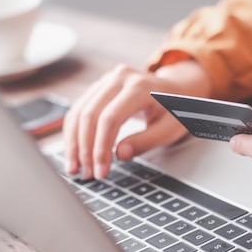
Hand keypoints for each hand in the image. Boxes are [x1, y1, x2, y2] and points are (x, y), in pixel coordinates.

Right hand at [63, 60, 211, 178]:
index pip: (110, 119)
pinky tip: (75, 151)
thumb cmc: (175, 111)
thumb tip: (120, 154)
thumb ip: (145, 141)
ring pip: (79, 111)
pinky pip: (79, 108)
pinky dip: (74, 132)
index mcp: (140, 86)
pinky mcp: (100, 87)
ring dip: (74, 142)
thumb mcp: (169, 129)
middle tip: (86, 173)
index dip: (101, 148)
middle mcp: (120, 78)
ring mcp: (107, 80)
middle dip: (85, 148)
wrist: (177, 90)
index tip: (101, 171)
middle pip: (90, 114)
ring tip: (76, 167)